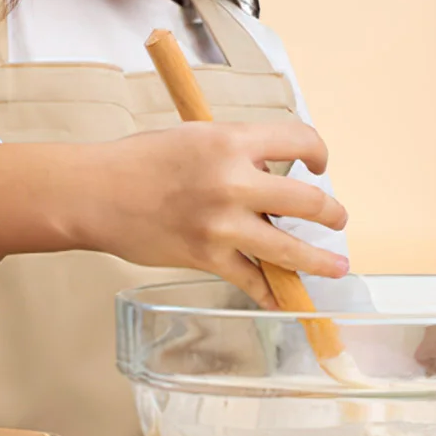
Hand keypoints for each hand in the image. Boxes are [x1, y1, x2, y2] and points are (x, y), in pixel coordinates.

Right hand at [0, 121, 347, 308]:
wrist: (97, 193)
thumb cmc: (145, 159)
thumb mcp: (199, 137)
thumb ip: (239, 151)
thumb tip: (275, 171)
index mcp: (233, 141)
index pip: (300, 139)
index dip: (318, 151)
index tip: (320, 163)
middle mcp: (234, 182)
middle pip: (307, 200)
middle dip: (331, 213)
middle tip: (338, 219)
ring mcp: (222, 224)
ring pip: (289, 249)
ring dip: (320, 261)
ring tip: (338, 267)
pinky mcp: (207, 257)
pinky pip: (251, 280)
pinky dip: (271, 292)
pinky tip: (285, 299)